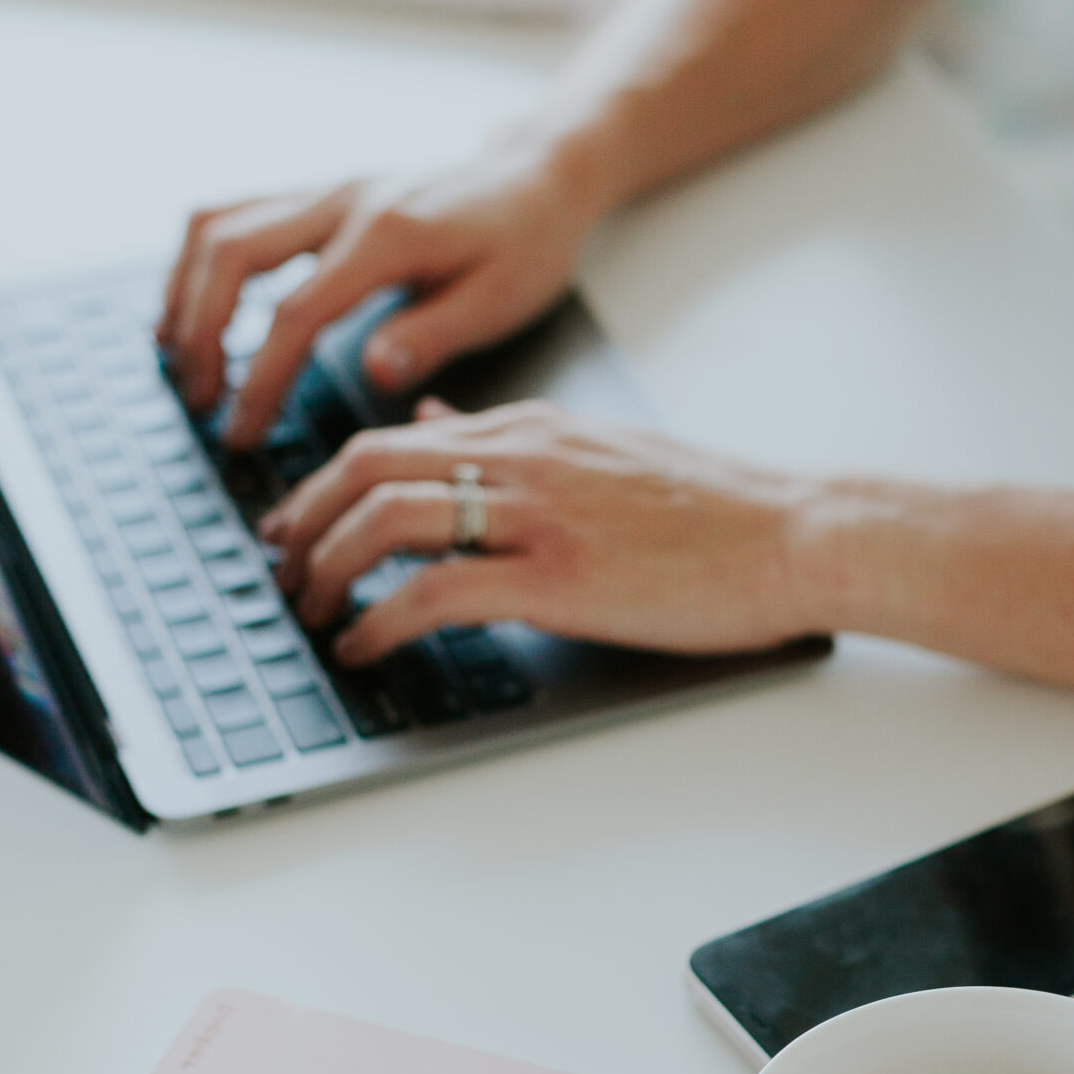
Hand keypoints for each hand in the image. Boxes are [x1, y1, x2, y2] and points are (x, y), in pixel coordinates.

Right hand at [158, 132, 602, 451]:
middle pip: (230, 253)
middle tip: (198, 401)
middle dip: (199, 332)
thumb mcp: (501, 300)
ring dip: (184, 291)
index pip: (295, 311)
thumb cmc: (528, 243)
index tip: (241, 433)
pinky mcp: (320, 195)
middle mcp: (344, 200)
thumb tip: (373, 373)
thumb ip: (432, 334)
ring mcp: (326, 191)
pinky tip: (195, 310)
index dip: (259, 378)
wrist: (538, 175)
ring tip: (178, 360)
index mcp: (389, 234)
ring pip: (217, 223)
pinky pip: (233, 215)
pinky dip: (200, 264)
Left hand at [259, 400, 818, 661]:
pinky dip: (380, 622)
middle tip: (281, 570)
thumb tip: (430, 424)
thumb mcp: (597, 449)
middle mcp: (521, 457)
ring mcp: (537, 515)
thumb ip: (509, 439)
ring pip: (386, 519)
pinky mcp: (558, 577)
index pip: (391, 438)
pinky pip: (435, 593)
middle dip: (302, 522)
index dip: (322, 485)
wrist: (793, 532)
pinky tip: (365, 649)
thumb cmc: (714, 508)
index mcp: (531, 427)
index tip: (295, 525)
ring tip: (312, 614)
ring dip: (328, 571)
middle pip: (365, 468)